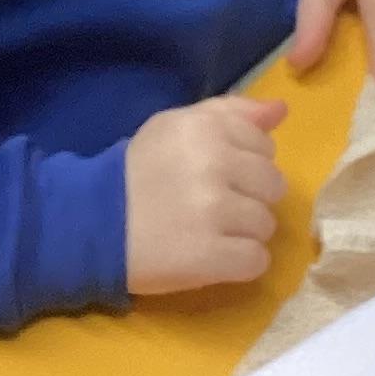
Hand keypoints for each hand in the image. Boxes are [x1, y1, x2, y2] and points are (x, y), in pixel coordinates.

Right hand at [124, 94, 286, 294]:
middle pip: (273, 187)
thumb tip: (280, 110)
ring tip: (208, 232)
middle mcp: (215, 164)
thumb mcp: (177, 127)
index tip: (216, 175)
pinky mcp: (211, 256)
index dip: (244, 164)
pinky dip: (239, 265)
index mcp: (207, 128)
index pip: (265, 147)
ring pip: (266, 226)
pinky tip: (212, 257)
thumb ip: (231, 113)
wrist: (94, 224)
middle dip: (249, 198)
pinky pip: (257, 261)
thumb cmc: (139, 172)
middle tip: (213, 207)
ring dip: (243, 234)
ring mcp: (214, 212)